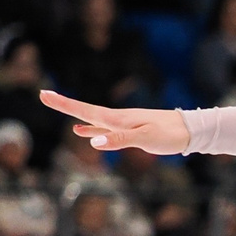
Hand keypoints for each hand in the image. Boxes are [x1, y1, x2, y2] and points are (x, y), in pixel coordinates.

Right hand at [40, 90, 188, 154]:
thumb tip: (93, 142)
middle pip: (85, 111)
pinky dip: (91, 128)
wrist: (191, 131)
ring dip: (74, 114)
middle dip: (64, 104)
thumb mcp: (145, 139)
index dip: (64, 104)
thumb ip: (119, 140)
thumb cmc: (170, 135)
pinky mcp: (131, 130)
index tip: (45, 94)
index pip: (85, 111)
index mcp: (118, 119)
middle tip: (43, 95)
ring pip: (93, 118)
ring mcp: (124, 123)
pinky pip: (104, 128)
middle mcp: (118, 118)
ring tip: (58, 108)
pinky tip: (83, 132)